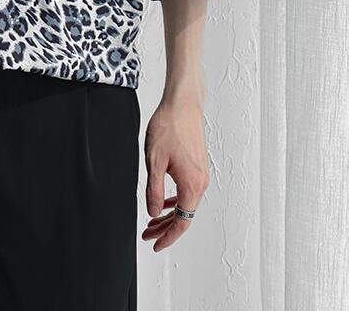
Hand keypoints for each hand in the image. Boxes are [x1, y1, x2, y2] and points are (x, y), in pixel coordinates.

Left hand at [141, 94, 209, 251]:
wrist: (183, 104)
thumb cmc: (169, 127)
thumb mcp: (154, 162)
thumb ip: (153, 190)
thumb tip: (153, 213)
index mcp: (192, 184)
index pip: (182, 221)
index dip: (168, 236)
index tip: (155, 244)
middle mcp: (201, 182)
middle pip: (184, 214)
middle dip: (165, 227)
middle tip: (147, 234)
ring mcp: (201, 173)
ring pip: (186, 203)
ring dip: (169, 213)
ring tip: (152, 221)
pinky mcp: (198, 165)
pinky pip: (188, 191)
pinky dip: (175, 200)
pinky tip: (163, 200)